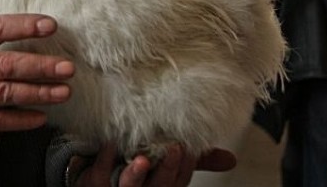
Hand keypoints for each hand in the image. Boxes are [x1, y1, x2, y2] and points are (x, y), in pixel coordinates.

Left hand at [76, 144, 235, 186]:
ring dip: (136, 175)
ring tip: (141, 160)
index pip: (179, 183)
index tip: (189, 148)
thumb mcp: (167, 163)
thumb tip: (231, 159)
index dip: (185, 168)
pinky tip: (110, 144)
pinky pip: (100, 174)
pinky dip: (106, 158)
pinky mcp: (95, 183)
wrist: (94, 171)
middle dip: (166, 172)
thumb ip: (196, 161)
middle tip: (174, 149)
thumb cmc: (135, 166)